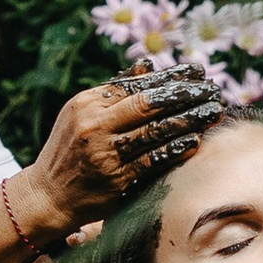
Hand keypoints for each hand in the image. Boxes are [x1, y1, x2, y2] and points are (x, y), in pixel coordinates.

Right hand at [10, 77, 216, 243]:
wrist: (48, 195)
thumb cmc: (70, 151)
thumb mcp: (83, 113)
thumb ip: (115, 91)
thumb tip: (147, 66)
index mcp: (88, 103)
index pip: (137, 86)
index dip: (170, 79)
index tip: (197, 74)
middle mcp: (95, 125)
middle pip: (148, 105)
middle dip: (185, 96)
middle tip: (213, 91)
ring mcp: (105, 154)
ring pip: (154, 132)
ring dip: (189, 120)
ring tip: (214, 112)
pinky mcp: (115, 180)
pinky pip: (151, 161)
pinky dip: (175, 149)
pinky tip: (195, 141)